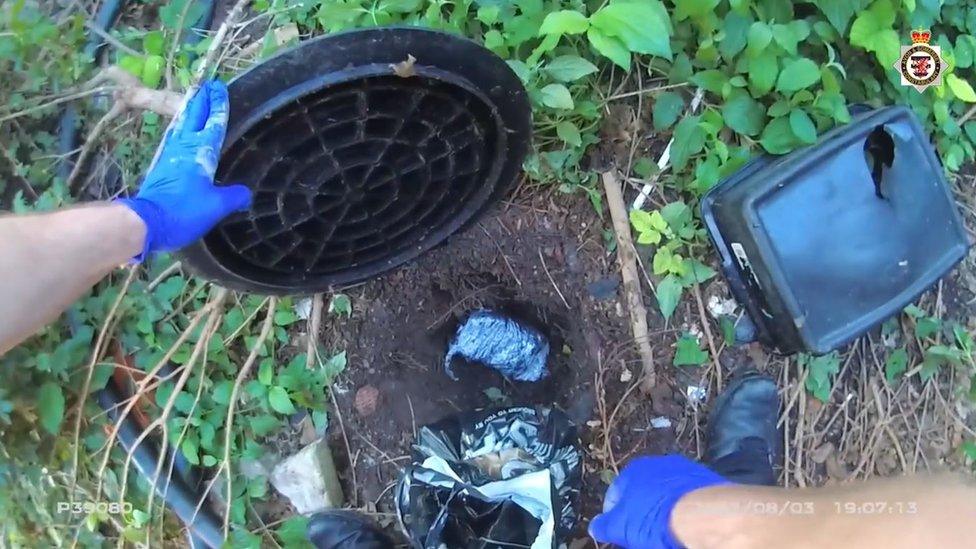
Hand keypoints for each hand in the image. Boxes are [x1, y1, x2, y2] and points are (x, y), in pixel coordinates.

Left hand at [118, 80, 250, 260]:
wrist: (146, 222)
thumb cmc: (183, 210)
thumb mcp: (216, 206)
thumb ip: (233, 197)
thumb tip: (245, 193)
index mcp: (200, 152)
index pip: (213, 123)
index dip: (218, 106)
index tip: (220, 87)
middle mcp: (184, 147)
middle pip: (194, 118)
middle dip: (202, 101)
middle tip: (208, 86)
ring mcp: (170, 155)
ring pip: (182, 126)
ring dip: (190, 112)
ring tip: (195, 101)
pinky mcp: (162, 166)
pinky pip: (176, 138)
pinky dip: (182, 128)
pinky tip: (182, 131)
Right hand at [589, 455, 727, 548]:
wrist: (702, 516)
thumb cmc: (653, 518)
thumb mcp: (620, 527)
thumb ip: (605, 526)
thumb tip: (595, 527)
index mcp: (634, 470)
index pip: (615, 494)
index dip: (613, 516)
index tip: (618, 533)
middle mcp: (659, 464)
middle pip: (643, 494)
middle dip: (639, 514)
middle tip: (640, 535)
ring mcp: (686, 472)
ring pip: (667, 495)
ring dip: (662, 512)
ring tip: (663, 533)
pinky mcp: (708, 483)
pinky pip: (688, 500)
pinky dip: (684, 512)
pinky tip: (684, 527)